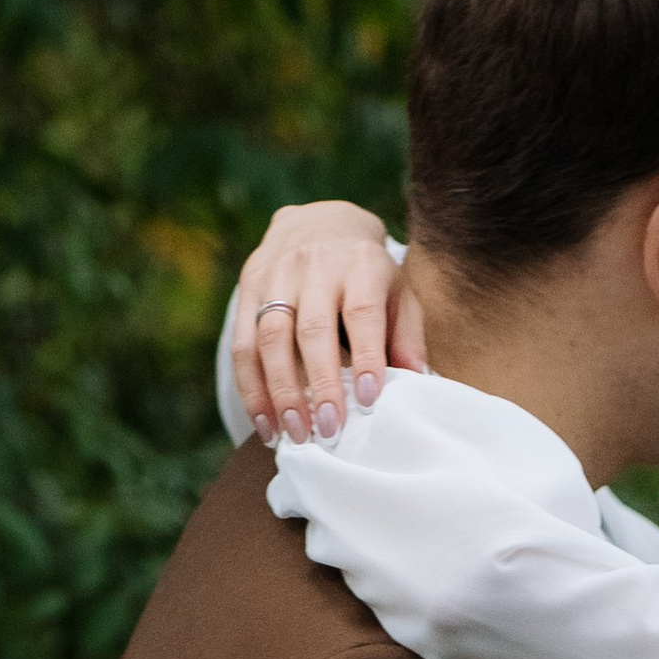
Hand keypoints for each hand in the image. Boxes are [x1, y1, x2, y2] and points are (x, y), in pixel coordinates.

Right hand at [229, 201, 427, 447]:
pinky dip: (250, 389)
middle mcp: (315, 267)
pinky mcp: (248, 289)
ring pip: (270, 339)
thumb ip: (407, 334)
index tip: (367, 399)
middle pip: (311, 330)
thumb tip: (417, 381)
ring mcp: (276, 276)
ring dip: (278, 393)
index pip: (362, 313)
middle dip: (318, 385)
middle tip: (327, 430)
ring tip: (291, 435)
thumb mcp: (397, 291)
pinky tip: (264, 422)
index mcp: (360, 265)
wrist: (317, 224)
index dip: (365, 356)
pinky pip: (241, 344)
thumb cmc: (366, 274)